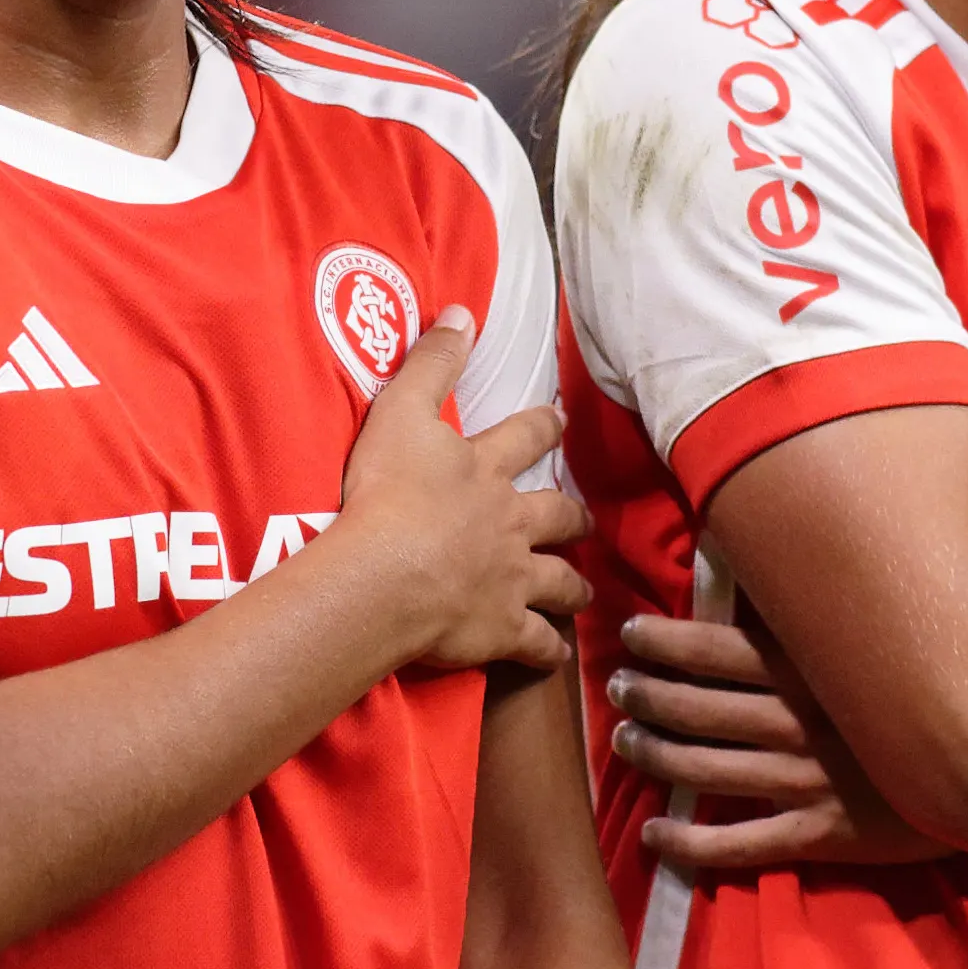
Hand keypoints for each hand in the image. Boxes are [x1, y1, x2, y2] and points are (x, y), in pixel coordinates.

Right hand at [328, 310, 591, 672]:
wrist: (385, 574)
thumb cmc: (386, 493)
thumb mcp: (399, 411)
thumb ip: (431, 362)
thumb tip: (462, 310)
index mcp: (486, 471)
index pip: (526, 438)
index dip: (544, 427)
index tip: (559, 421)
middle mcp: (511, 524)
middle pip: (557, 516)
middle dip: (572, 517)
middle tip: (582, 519)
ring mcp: (512, 579)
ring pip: (559, 582)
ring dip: (572, 586)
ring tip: (582, 592)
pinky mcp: (503, 628)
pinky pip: (536, 644)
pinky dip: (548, 652)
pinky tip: (555, 657)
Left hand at [605, 613, 949, 869]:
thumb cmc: (940, 699)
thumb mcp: (886, 648)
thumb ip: (833, 621)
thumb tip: (784, 570)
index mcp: (816, 673)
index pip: (720, 650)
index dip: (667, 643)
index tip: (631, 634)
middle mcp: (802, 723)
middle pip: (700, 708)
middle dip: (648, 696)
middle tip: (617, 688)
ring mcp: (809, 782)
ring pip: (709, 769)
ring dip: (656, 755)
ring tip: (624, 743)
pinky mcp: (822, 834)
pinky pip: (743, 844)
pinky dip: (691, 845)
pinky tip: (655, 836)